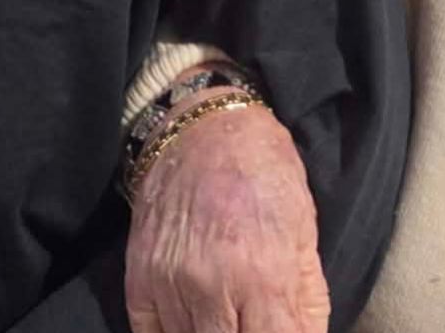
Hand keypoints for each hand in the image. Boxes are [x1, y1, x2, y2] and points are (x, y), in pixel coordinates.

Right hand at [127, 101, 328, 332]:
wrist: (203, 130)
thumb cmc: (265, 179)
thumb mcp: (304, 238)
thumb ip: (306, 306)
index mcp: (261, 277)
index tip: (277, 331)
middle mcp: (208, 287)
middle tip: (250, 322)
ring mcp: (167, 284)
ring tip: (227, 318)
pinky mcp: (138, 277)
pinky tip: (194, 322)